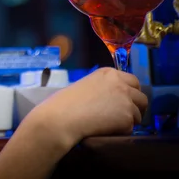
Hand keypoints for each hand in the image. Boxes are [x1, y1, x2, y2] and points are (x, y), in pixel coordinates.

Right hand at [26, 67, 147, 148]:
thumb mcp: (86, 86)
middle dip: (136, 107)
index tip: (123, 101)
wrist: (62, 118)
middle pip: (142, 97)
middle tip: (123, 116)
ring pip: (138, 114)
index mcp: (108, 73)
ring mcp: (126, 100)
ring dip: (128, 120)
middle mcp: (121, 84)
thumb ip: (102, 88)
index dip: (130, 93)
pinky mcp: (127, 117)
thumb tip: (112, 99)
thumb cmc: (65, 103)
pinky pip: (130, 127)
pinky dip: (121, 131)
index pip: (133, 81)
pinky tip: (106, 130)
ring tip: (110, 125)